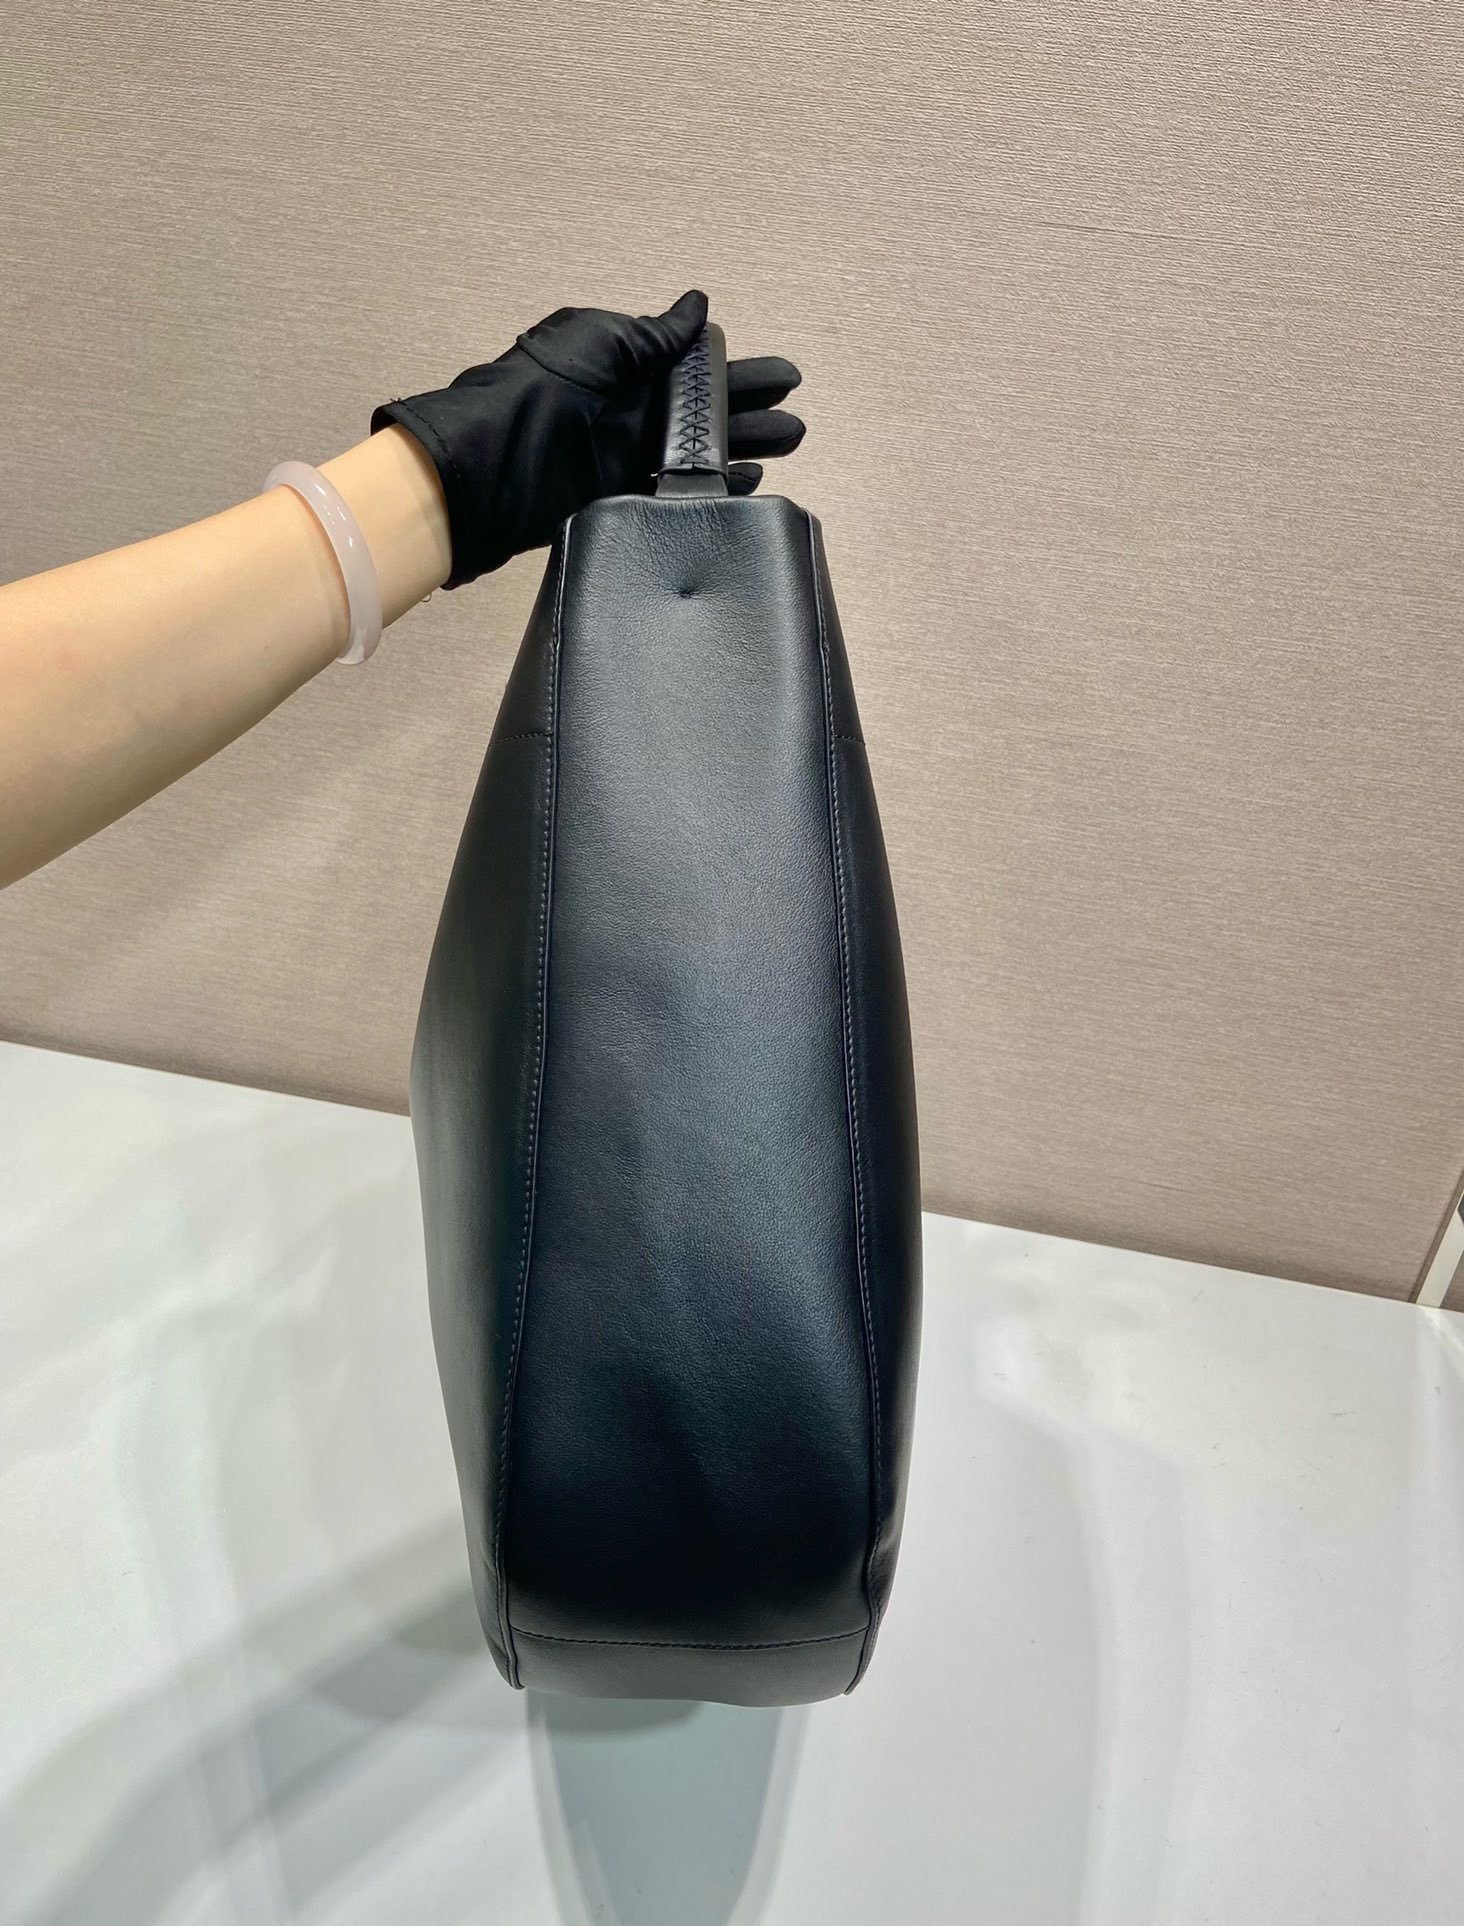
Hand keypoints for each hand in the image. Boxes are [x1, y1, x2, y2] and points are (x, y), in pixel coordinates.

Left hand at [372, 292, 804, 586]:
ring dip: (745, 448)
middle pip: (706, 412)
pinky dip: (713, 486)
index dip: (740, 372)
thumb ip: (654, 336)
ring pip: (700, 451)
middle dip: (753, 412)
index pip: (695, 366)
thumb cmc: (542, 385)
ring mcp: (628, 454)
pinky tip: (747, 483)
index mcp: (627, 363)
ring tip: (788, 445)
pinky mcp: (621, 495)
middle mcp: (632, 408)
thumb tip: (699, 308)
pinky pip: (676, 490)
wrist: (492, 459)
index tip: (783, 379)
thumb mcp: (601, 341)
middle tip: (797, 423)